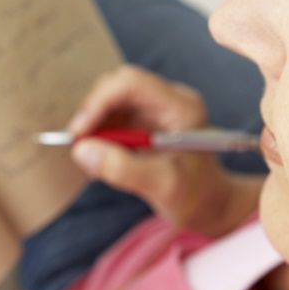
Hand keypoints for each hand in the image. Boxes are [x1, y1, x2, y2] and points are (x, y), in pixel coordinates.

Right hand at [68, 64, 251, 236]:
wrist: (210, 204)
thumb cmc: (194, 196)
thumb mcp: (162, 188)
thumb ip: (123, 170)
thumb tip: (81, 150)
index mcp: (181, 107)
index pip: (131, 84)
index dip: (99, 102)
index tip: (79, 133)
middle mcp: (168, 99)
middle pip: (117, 86)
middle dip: (92, 113)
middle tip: (77, 145)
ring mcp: (155, 107)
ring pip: (110, 100)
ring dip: (94, 126)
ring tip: (93, 159)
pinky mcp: (143, 119)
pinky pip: (111, 116)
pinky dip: (99, 135)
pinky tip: (103, 159)